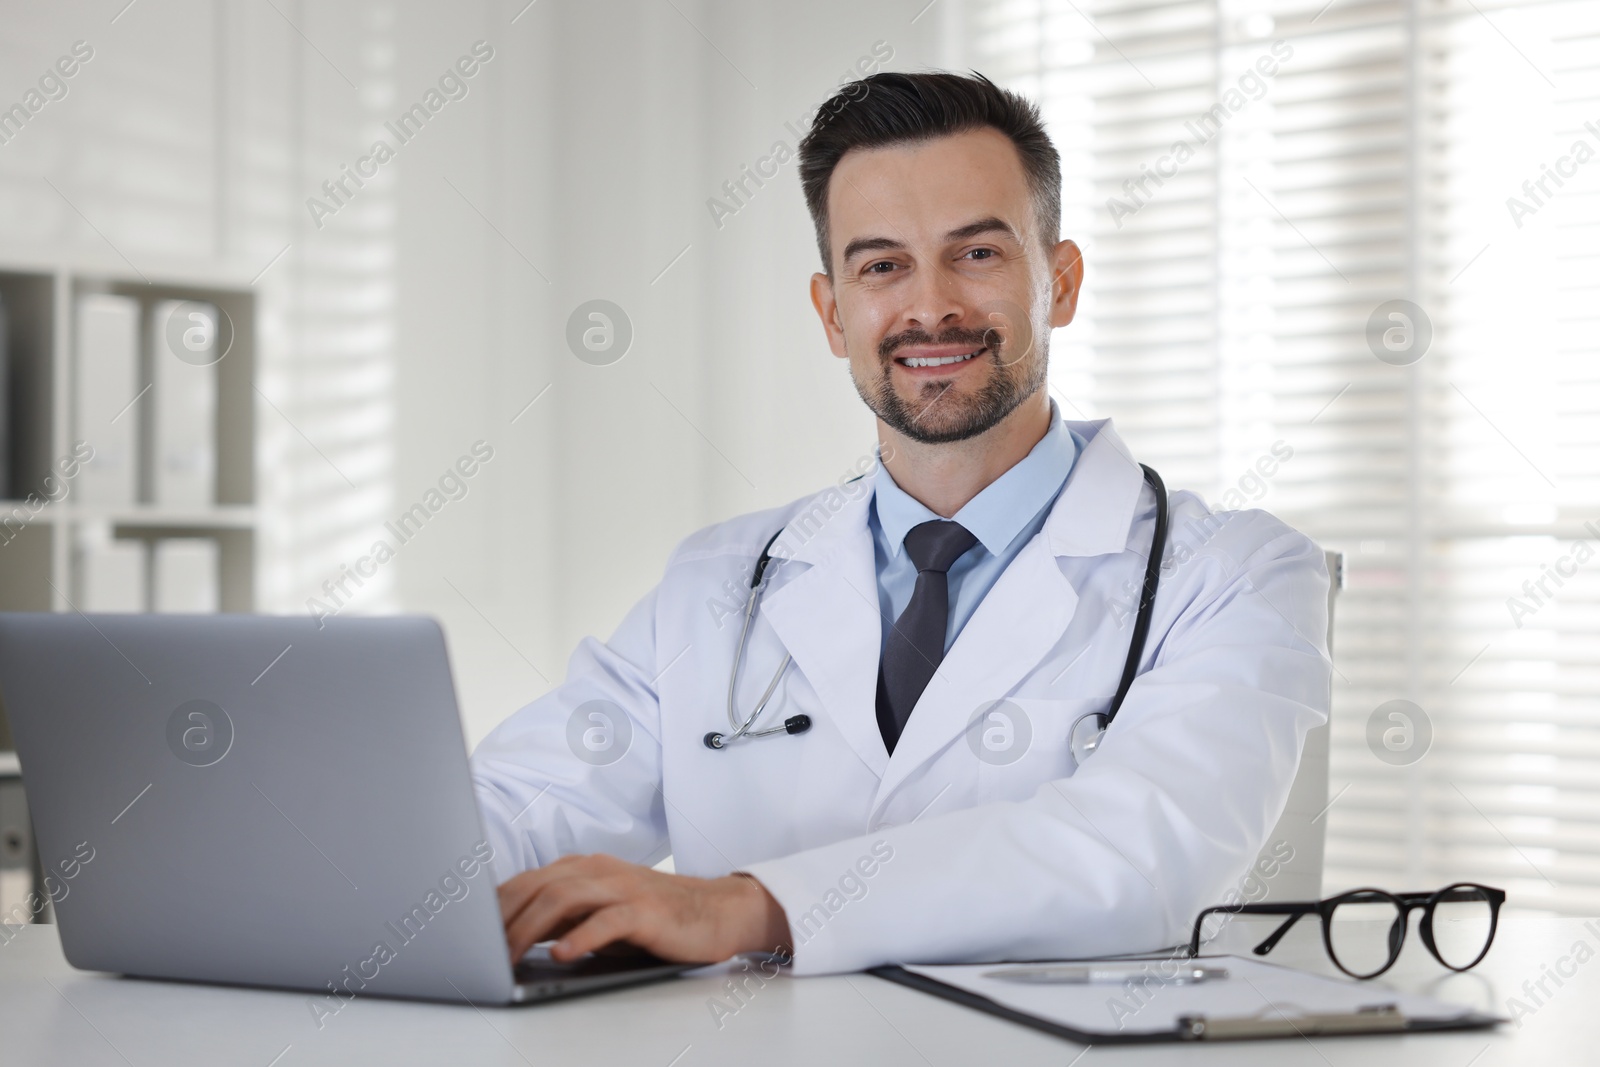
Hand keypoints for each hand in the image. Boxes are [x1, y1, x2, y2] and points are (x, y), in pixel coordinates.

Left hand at [497, 854, 792, 965]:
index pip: (528, 881)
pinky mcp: (645, 910)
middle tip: (480, 952)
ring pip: (563, 898)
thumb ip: (564, 915)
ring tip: (508, 956)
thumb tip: (514, 934)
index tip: (468, 930)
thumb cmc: (655, 915)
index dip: (495, 905)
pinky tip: (561, 954)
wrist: (716, 910)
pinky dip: (579, 937)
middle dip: (503, 920)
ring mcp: (622, 887)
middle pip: (538, 887)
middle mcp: (599, 870)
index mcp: (584, 867)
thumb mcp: (601, 911)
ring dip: (529, 929)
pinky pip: (606, 920)